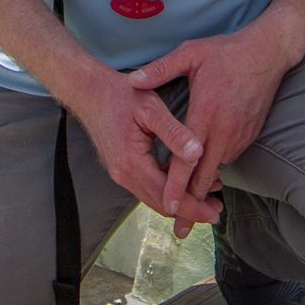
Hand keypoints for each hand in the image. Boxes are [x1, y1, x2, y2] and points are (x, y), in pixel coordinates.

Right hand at [62, 66, 220, 233]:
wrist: (89, 92)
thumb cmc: (120, 95)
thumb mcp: (151, 109)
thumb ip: (174, 133)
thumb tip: (197, 153)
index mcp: (132, 162)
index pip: (167, 195)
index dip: (193, 207)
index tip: (214, 212)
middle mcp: (124, 174)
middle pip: (161, 204)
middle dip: (189, 210)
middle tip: (216, 210)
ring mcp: (120, 173)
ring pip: (153, 199)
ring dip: (178, 202)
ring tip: (205, 198)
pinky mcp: (121, 168)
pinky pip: (146, 187)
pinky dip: (166, 190)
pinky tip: (182, 182)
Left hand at [132, 27, 284, 234]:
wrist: (268, 53)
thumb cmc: (225, 52)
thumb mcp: (189, 54)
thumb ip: (159, 69)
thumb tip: (132, 80)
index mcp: (205, 114)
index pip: (187, 158)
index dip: (177, 185)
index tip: (168, 206)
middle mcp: (224, 131)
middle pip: (204, 177)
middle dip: (191, 204)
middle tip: (180, 230)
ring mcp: (240, 135)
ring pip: (217, 169)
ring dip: (203, 188)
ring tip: (190, 210)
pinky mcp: (250, 135)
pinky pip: (229, 158)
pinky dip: (216, 170)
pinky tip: (205, 177)